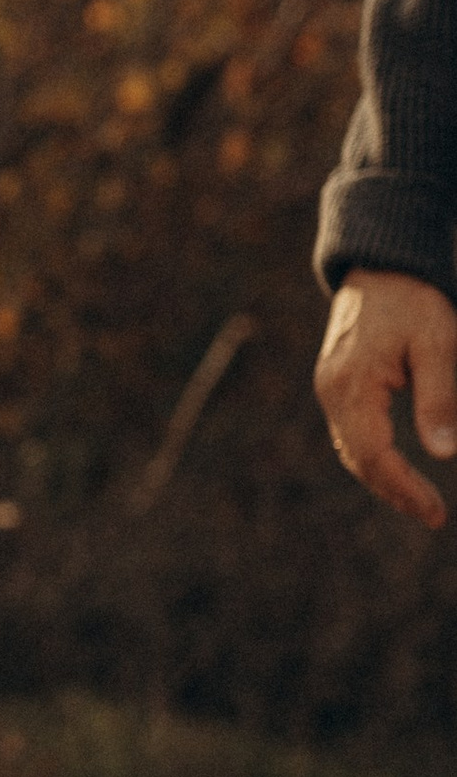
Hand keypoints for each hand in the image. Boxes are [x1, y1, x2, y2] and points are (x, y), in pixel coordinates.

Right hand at [315, 269, 456, 524]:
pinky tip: (397, 467)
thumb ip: (440, 398)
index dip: (405, 488)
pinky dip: (374, 456)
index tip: (435, 512)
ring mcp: (331, 388)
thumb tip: (444, 453)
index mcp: (352, 386)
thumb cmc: (413, 299)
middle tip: (431, 513)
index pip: (374, 455)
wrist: (381, 262)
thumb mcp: (438, 343)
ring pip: (352, 449)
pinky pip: (352, 432)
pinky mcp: (338, 383)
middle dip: (394, 491)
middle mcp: (332, 392)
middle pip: (358, 460)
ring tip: (418, 498)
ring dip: (383, 478)